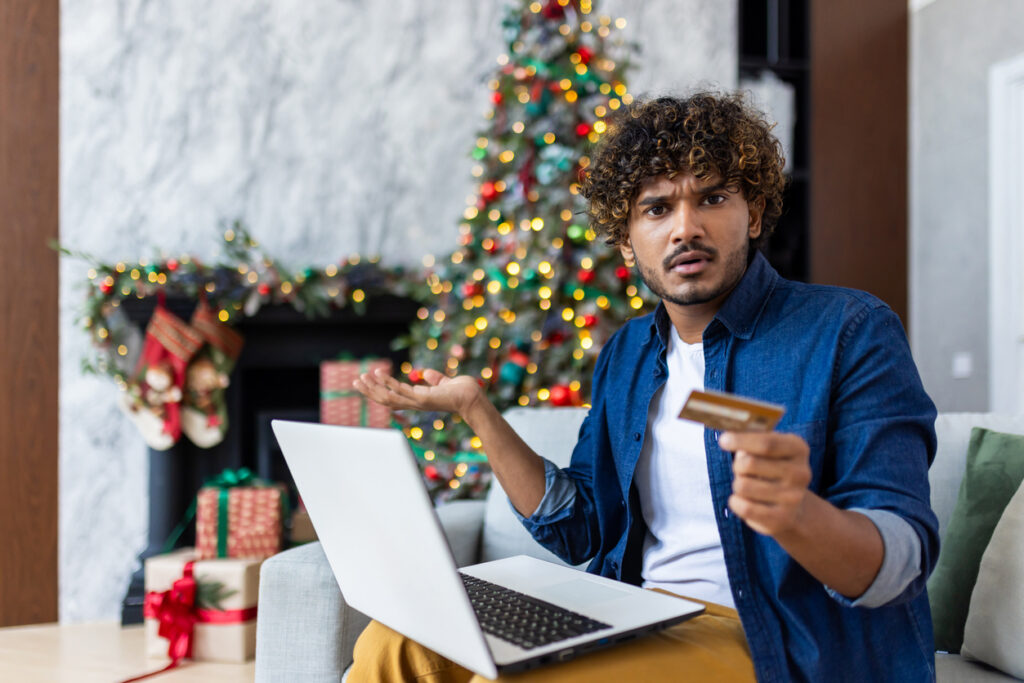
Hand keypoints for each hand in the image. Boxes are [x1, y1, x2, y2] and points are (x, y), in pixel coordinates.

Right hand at [352, 367, 483, 416]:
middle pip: (385, 400)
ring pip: (387, 398)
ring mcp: (417, 402)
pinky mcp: (422, 399)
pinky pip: (400, 392)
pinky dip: (387, 382)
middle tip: (355, 381)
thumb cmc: (462, 391)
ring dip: (373, 388)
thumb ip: (435, 379)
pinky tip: (378, 373)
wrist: (473, 398)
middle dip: (369, 391)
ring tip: (361, 378)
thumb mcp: (444, 383)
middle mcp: (414, 403)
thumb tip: (427, 374)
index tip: (368, 380)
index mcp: (418, 399)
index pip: (393, 397)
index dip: (379, 390)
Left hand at [719, 431, 811, 536]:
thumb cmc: (771, 468)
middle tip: (741, 468)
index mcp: (798, 448)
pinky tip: (743, 500)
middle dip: (737, 465)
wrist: (792, 506)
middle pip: (749, 463)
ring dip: (737, 484)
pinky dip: (735, 502)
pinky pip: (744, 507)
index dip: (741, 440)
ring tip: (747, 485)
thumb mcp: (767, 448)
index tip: (723, 440)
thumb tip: (728, 436)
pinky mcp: (782, 519)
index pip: (766, 443)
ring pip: (743, 485)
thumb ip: (750, 438)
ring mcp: (793, 498)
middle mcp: (801, 473)